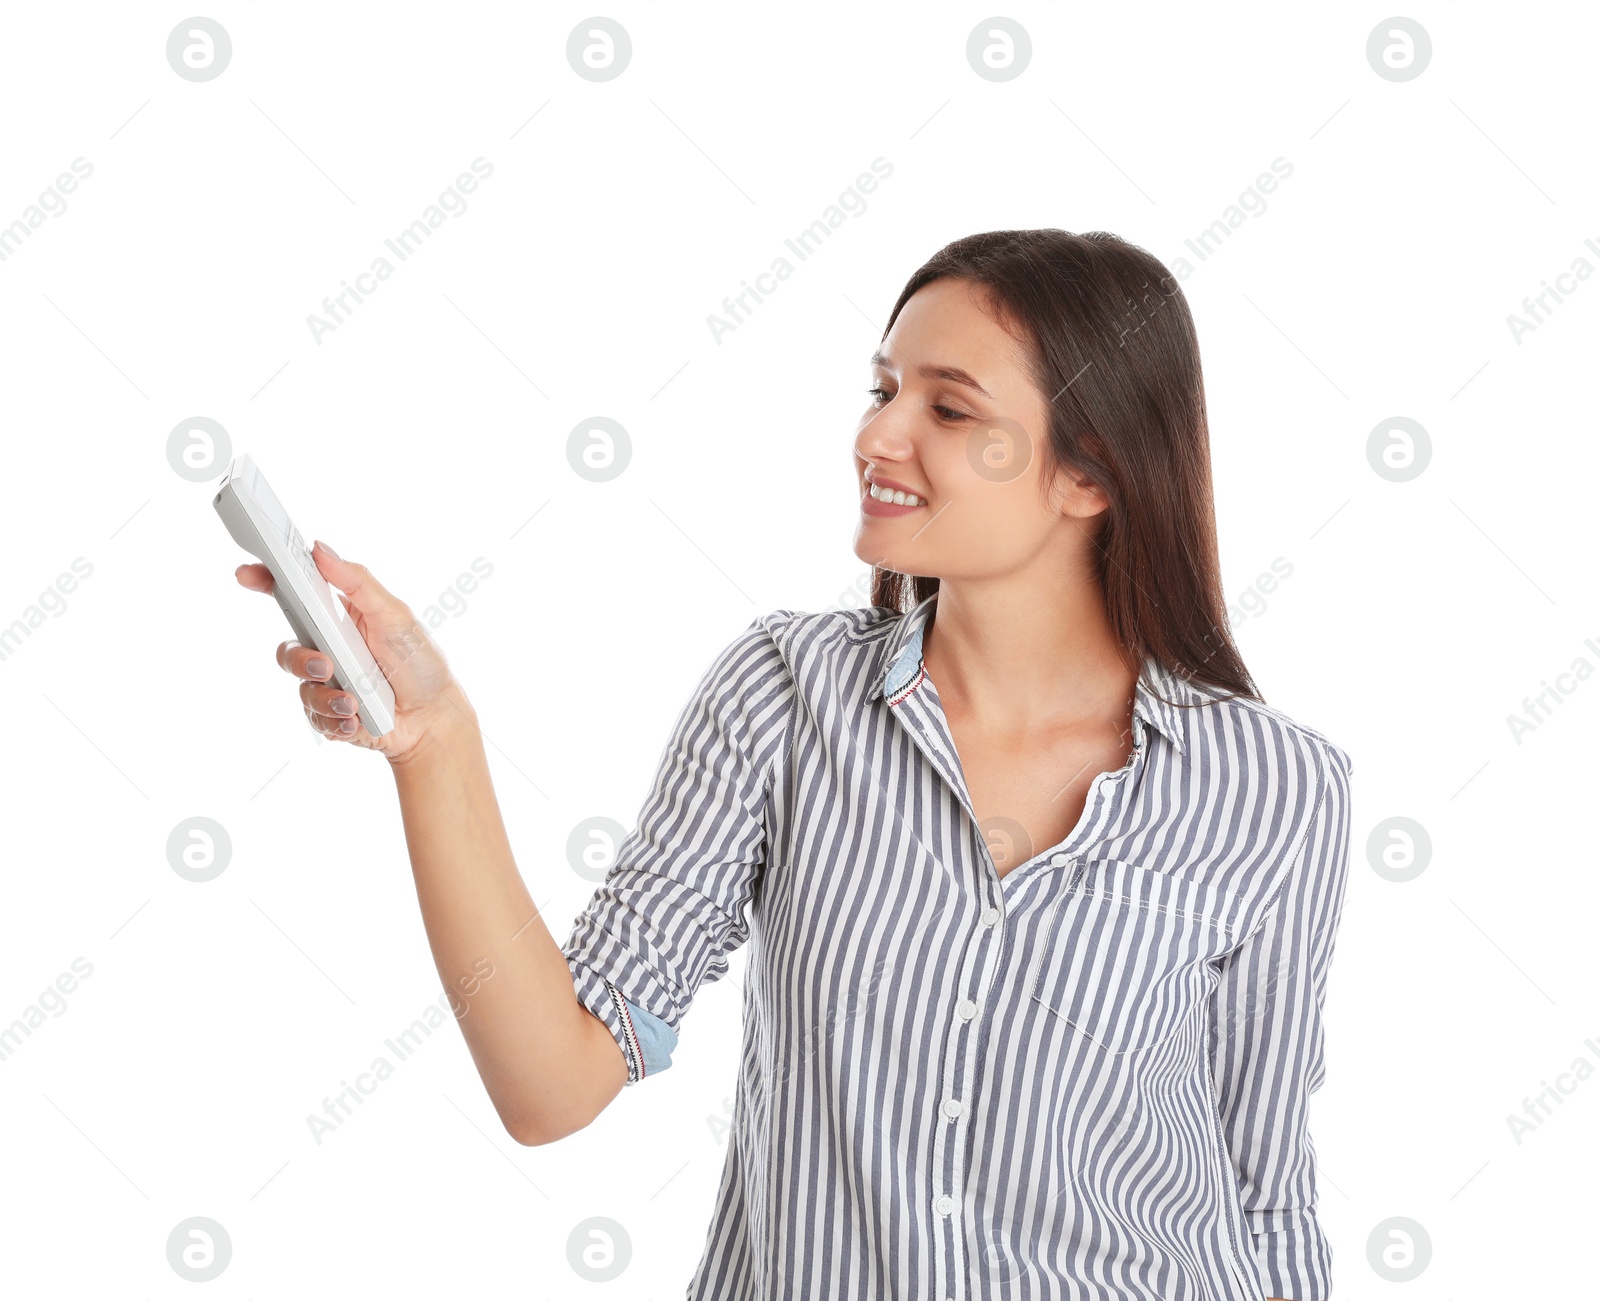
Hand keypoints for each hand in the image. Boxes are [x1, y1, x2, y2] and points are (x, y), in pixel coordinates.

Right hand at [233, 540, 470, 762]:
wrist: (434, 717)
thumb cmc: (420, 662)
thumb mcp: (395, 616)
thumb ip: (358, 583)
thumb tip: (320, 549)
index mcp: (339, 619)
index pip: (294, 596)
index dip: (266, 581)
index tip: (248, 574)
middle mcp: (328, 650)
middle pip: (288, 650)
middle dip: (301, 660)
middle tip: (326, 665)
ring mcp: (327, 683)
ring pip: (301, 688)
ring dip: (327, 697)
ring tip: (354, 702)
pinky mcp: (331, 715)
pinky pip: (315, 719)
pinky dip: (336, 721)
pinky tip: (357, 720)